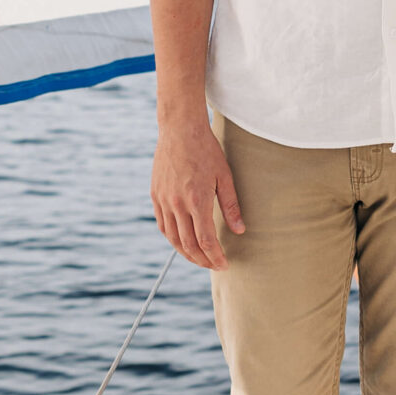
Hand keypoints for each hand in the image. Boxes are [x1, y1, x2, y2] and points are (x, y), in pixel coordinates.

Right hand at [151, 118, 244, 270]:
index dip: (215, 257)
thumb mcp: (225, 176)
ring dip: (186, 253)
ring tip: (199, 259)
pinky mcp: (156, 195)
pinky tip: (182, 242)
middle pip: (188, 245)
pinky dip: (172, 238)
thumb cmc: (206, 150)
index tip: (224, 264)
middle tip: (214, 266)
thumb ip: (231, 206)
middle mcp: (177, 204)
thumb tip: (240, 231)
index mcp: (197, 200)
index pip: (206, 240)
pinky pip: (162, 225)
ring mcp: (164, 200)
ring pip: (173, 238)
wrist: (180, 129)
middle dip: (202, 260)